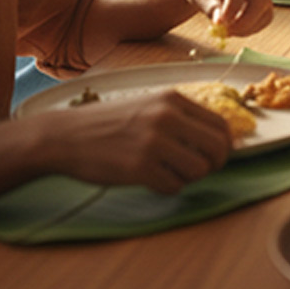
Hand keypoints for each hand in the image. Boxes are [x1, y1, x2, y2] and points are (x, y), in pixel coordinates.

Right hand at [38, 91, 232, 194]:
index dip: (224, 145)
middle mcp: (167, 117)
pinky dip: (168, 188)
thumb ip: (181, 116)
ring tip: (172, 174)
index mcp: (173, 100)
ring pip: (199, 169)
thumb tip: (216, 138)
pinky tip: (153, 180)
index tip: (217, 155)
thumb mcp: (149, 105)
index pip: (220, 124)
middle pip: (218, 147)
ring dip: (190, 178)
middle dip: (215, 164)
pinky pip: (173, 186)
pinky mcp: (139, 168)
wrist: (65, 136)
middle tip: (202, 171)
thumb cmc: (109, 123)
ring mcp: (154, 142)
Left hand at [176, 0, 273, 35]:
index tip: (219, 23)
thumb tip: (219, 21)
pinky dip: (251, 28)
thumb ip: (207, 3)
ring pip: (265, 9)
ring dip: (247, 26)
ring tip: (225, 30)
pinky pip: (265, 17)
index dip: (232, 6)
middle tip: (224, 33)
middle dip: (243, 20)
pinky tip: (234, 28)